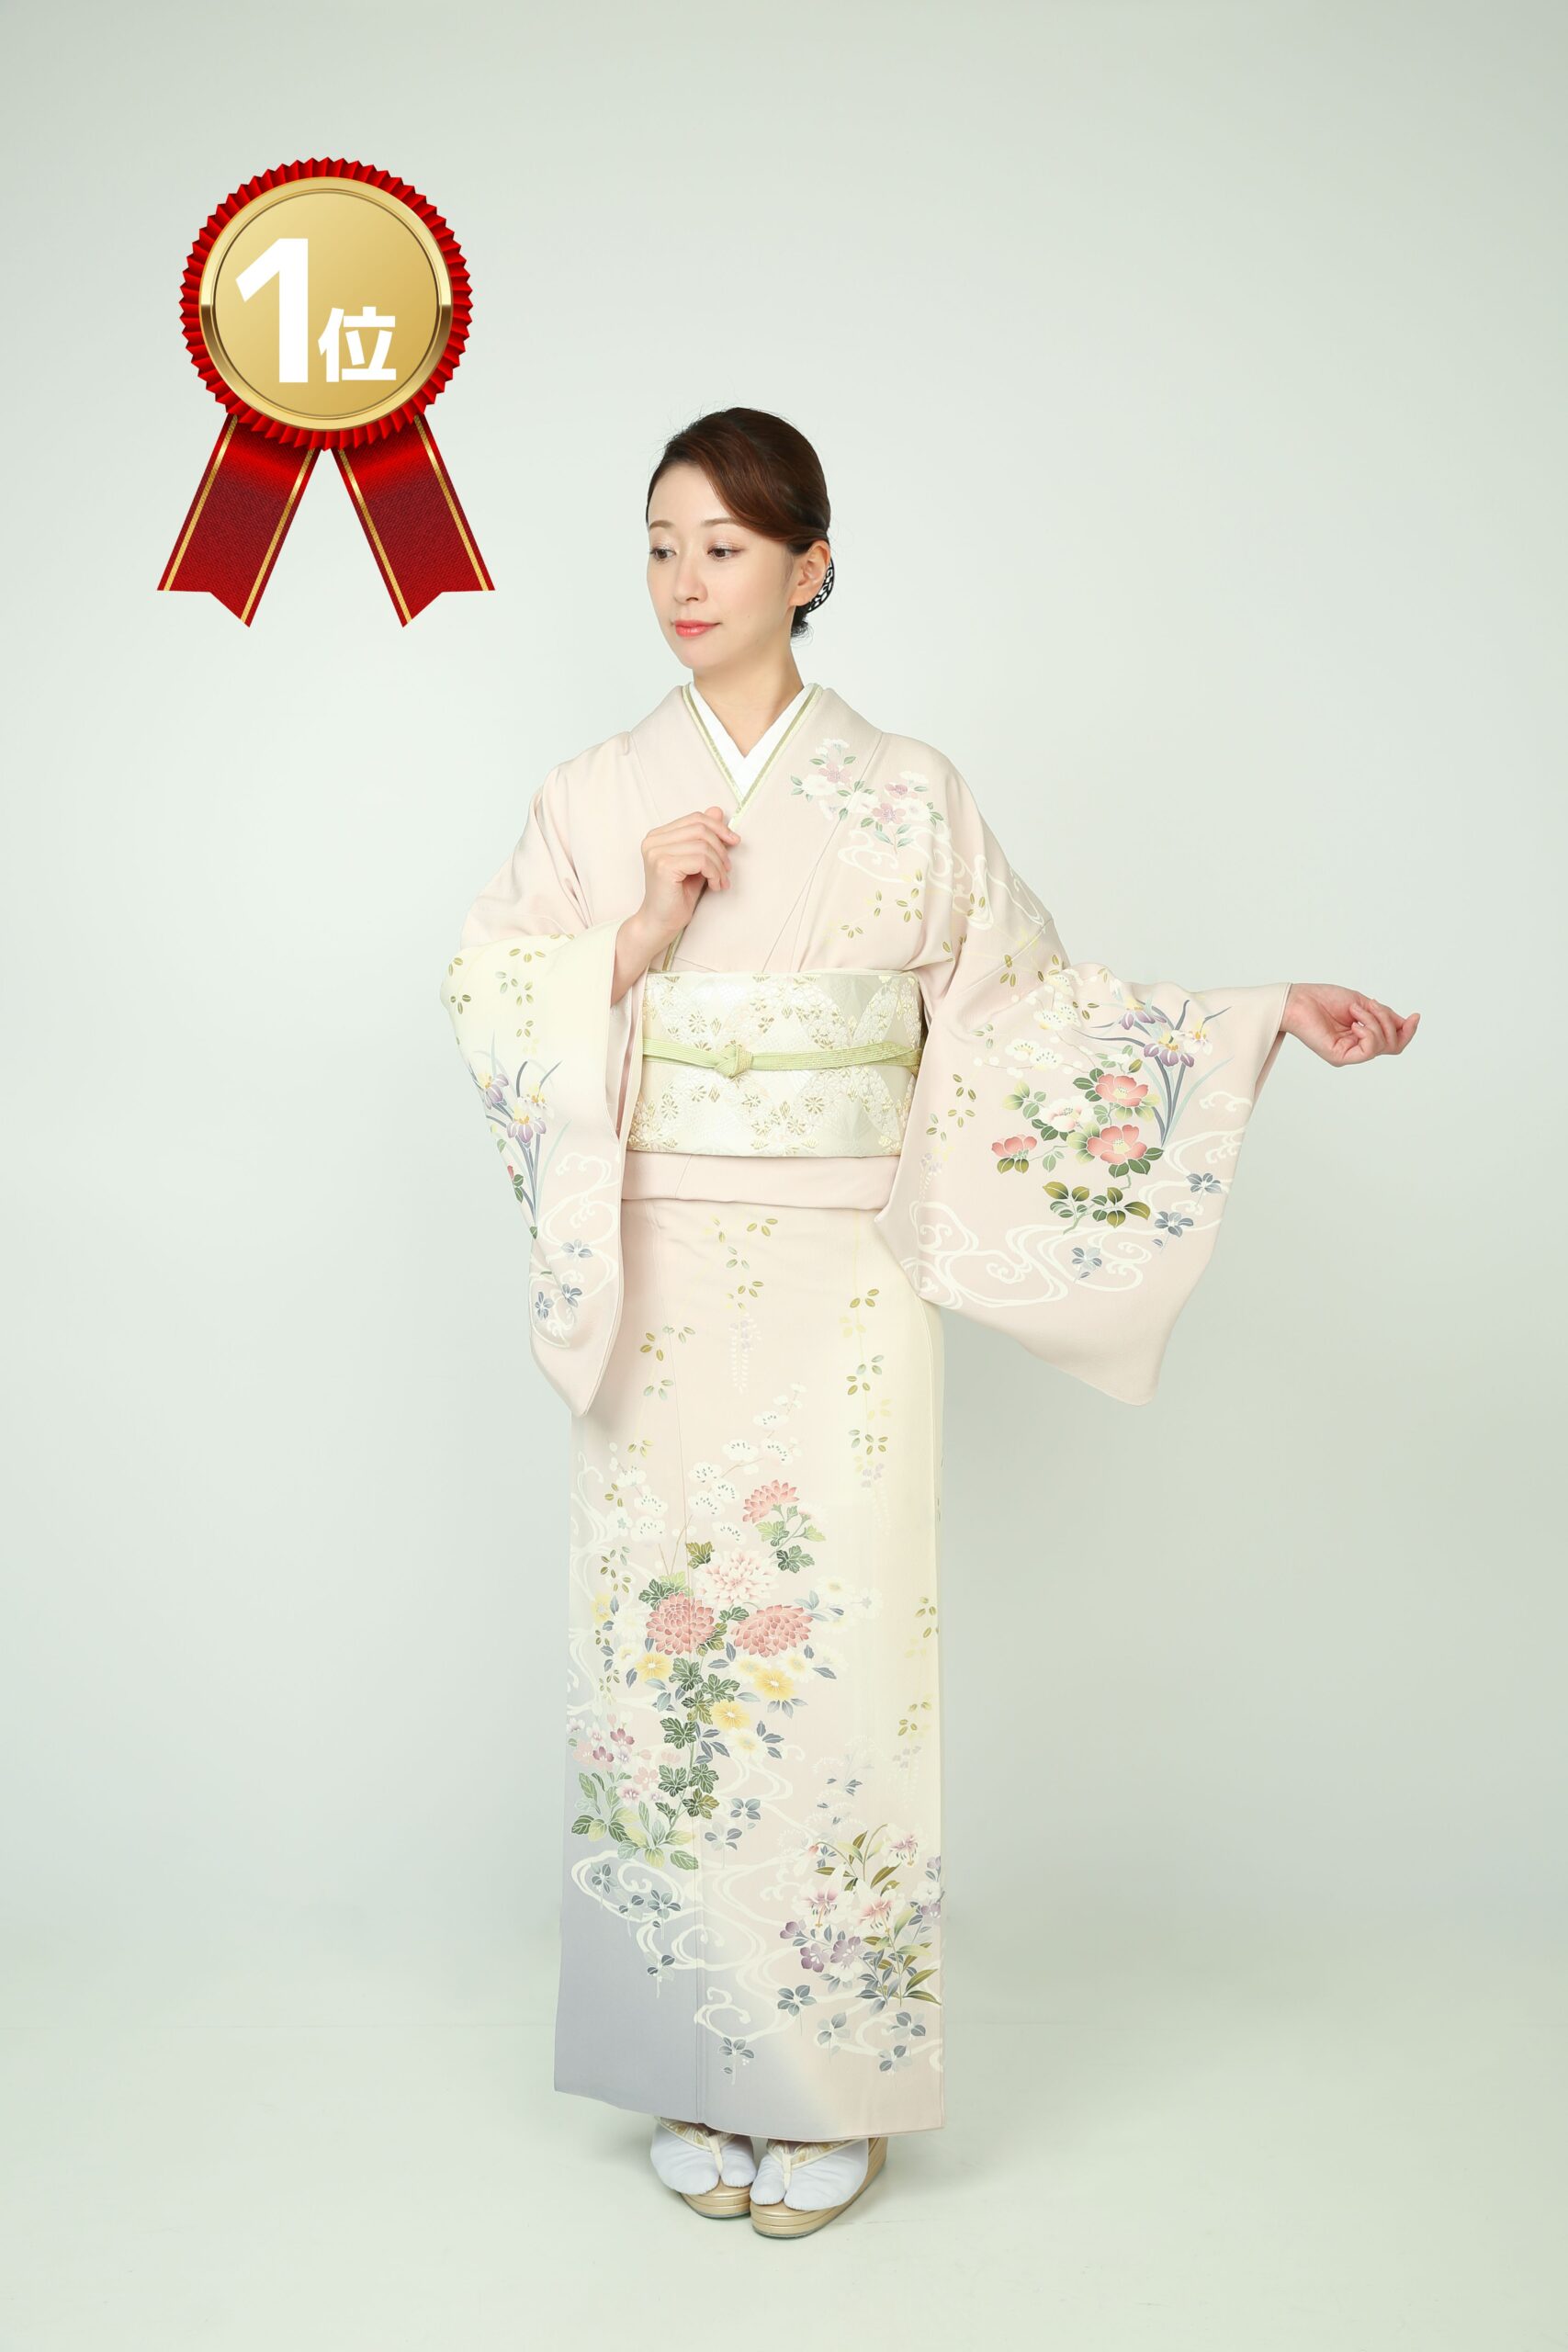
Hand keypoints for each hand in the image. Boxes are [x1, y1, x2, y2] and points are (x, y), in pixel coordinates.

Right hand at [610, 806, 740, 1003]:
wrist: (660, 923)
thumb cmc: (677, 896)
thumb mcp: (696, 862)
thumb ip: (704, 837)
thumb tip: (718, 810)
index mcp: (658, 836)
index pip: (695, 819)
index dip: (718, 827)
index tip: (734, 842)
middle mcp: (653, 840)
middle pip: (701, 829)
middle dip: (721, 849)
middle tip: (727, 869)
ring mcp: (656, 852)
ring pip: (703, 845)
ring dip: (720, 865)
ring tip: (721, 881)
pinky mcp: (663, 866)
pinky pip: (701, 860)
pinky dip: (715, 873)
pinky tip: (715, 887)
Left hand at [1282, 982, 1419, 1065]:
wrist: (1299, 999)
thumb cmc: (1325, 999)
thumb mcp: (1364, 1005)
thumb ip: (1385, 1016)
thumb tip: (1408, 1023)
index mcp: (1363, 1037)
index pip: (1394, 1042)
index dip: (1407, 1031)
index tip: (1415, 1015)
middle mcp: (1357, 1048)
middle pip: (1393, 1045)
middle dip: (1389, 1021)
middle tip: (1372, 1005)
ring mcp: (1348, 1054)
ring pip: (1383, 1045)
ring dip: (1375, 1021)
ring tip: (1356, 1010)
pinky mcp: (1340, 1057)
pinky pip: (1368, 1050)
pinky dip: (1368, 1031)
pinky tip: (1355, 1022)